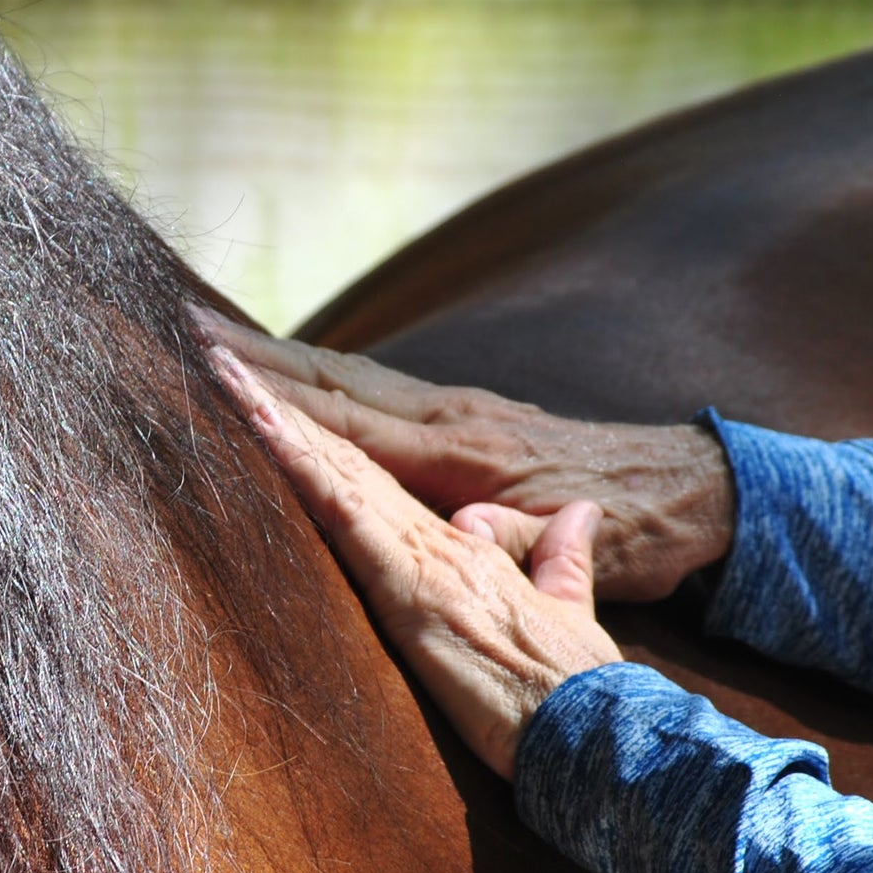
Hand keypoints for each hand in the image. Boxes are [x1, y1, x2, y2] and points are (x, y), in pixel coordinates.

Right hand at [195, 309, 734, 600]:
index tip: (214, 372)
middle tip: (182, 324)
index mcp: (466, 453)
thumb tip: (468, 524)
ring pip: (347, 374)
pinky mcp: (463, 414)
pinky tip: (291, 370)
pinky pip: (372, 388)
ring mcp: (455, 409)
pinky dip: (320, 373)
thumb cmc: (638, 530)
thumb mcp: (584, 548)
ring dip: (278, 354)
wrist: (690, 491)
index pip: (350, 422)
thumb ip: (519, 539)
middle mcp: (451, 418)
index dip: (280, 402)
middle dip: (255, 356)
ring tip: (212, 334)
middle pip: (333, 380)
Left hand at [210, 347, 621, 778]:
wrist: (601, 723)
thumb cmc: (579, 683)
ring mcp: (424, 553)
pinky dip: (301, 466)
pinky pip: (343, 512)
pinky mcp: (412, 587)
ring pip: (336, 466)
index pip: (377, 469)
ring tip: (218, 365)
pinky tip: (260, 428)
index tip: (267, 388)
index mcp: (466, 538)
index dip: (323, 429)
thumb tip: (572, 520)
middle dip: (279, 399)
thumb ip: (560, 561)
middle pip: (345, 451)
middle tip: (213, 348)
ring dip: (275, 415)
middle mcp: (441, 530)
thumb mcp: (569, 609)